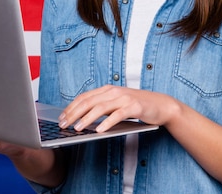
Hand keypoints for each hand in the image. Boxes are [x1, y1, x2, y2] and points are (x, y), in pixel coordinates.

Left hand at [58, 85, 179, 132]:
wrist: (160, 105)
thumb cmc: (136, 106)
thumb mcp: (116, 104)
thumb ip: (102, 107)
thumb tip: (82, 118)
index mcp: (107, 90)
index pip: (84, 97)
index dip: (71, 107)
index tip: (61, 118)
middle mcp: (114, 91)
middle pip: (89, 101)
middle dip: (73, 113)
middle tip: (63, 124)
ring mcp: (124, 98)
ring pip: (100, 107)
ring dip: (87, 118)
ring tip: (77, 128)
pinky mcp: (134, 107)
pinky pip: (117, 115)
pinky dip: (107, 123)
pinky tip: (99, 131)